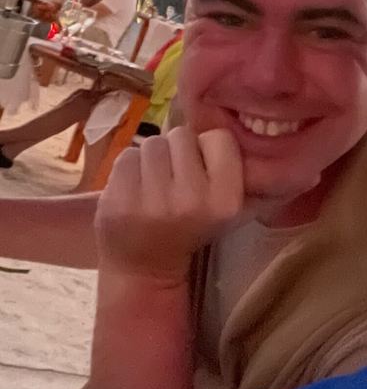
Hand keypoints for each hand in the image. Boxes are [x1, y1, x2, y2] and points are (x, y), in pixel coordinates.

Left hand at [94, 127, 245, 284]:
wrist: (144, 268)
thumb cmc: (190, 229)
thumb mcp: (225, 206)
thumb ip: (229, 168)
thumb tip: (219, 120)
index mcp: (225, 200)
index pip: (219, 137)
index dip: (208, 148)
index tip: (203, 168)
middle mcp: (192, 200)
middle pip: (182, 135)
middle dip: (178, 150)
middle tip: (175, 177)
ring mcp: (151, 201)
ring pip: (153, 142)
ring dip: (153, 158)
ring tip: (153, 182)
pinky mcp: (117, 201)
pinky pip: (127, 155)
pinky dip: (129, 167)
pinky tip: (134, 189)